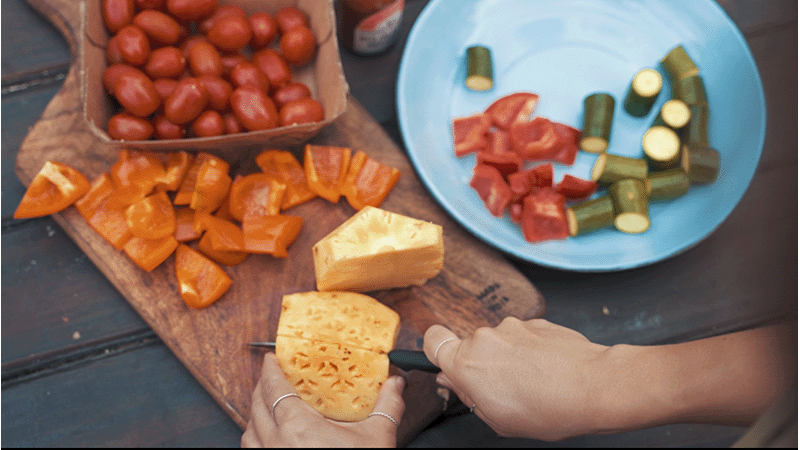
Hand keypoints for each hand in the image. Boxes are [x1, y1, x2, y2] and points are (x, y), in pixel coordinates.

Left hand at [241, 353, 405, 447]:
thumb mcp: (378, 438)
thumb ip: (387, 405)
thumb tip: (395, 384)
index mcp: (298, 427)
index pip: (274, 388)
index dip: (270, 370)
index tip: (271, 359)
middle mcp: (276, 444)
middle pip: (256, 406)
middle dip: (261, 387)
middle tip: (270, 377)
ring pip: (248, 431)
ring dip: (254, 414)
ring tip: (266, 406)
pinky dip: (255, 439)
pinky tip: (267, 438)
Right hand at [423, 317, 609, 440]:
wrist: (594, 386)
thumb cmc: (547, 408)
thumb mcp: (497, 418)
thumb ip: (468, 394)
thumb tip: (452, 379)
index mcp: (466, 362)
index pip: (432, 340)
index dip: (435, 350)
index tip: (445, 362)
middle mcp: (485, 337)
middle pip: (471, 346)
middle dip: (483, 364)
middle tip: (503, 388)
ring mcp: (513, 326)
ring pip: (500, 341)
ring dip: (510, 358)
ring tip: (535, 382)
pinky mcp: (537, 322)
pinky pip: (525, 337)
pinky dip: (532, 351)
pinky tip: (549, 371)